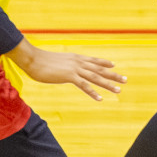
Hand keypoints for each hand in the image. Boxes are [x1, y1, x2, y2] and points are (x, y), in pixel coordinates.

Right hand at [6, 39, 126, 101]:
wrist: (32, 59)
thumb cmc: (40, 61)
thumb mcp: (56, 61)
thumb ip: (63, 65)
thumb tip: (64, 68)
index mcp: (75, 57)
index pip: (93, 60)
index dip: (104, 63)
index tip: (114, 65)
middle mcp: (78, 61)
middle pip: (99, 69)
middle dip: (113, 75)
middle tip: (125, 80)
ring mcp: (74, 68)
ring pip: (95, 77)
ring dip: (108, 84)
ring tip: (118, 90)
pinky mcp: (69, 76)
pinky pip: (84, 85)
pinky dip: (93, 92)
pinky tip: (100, 98)